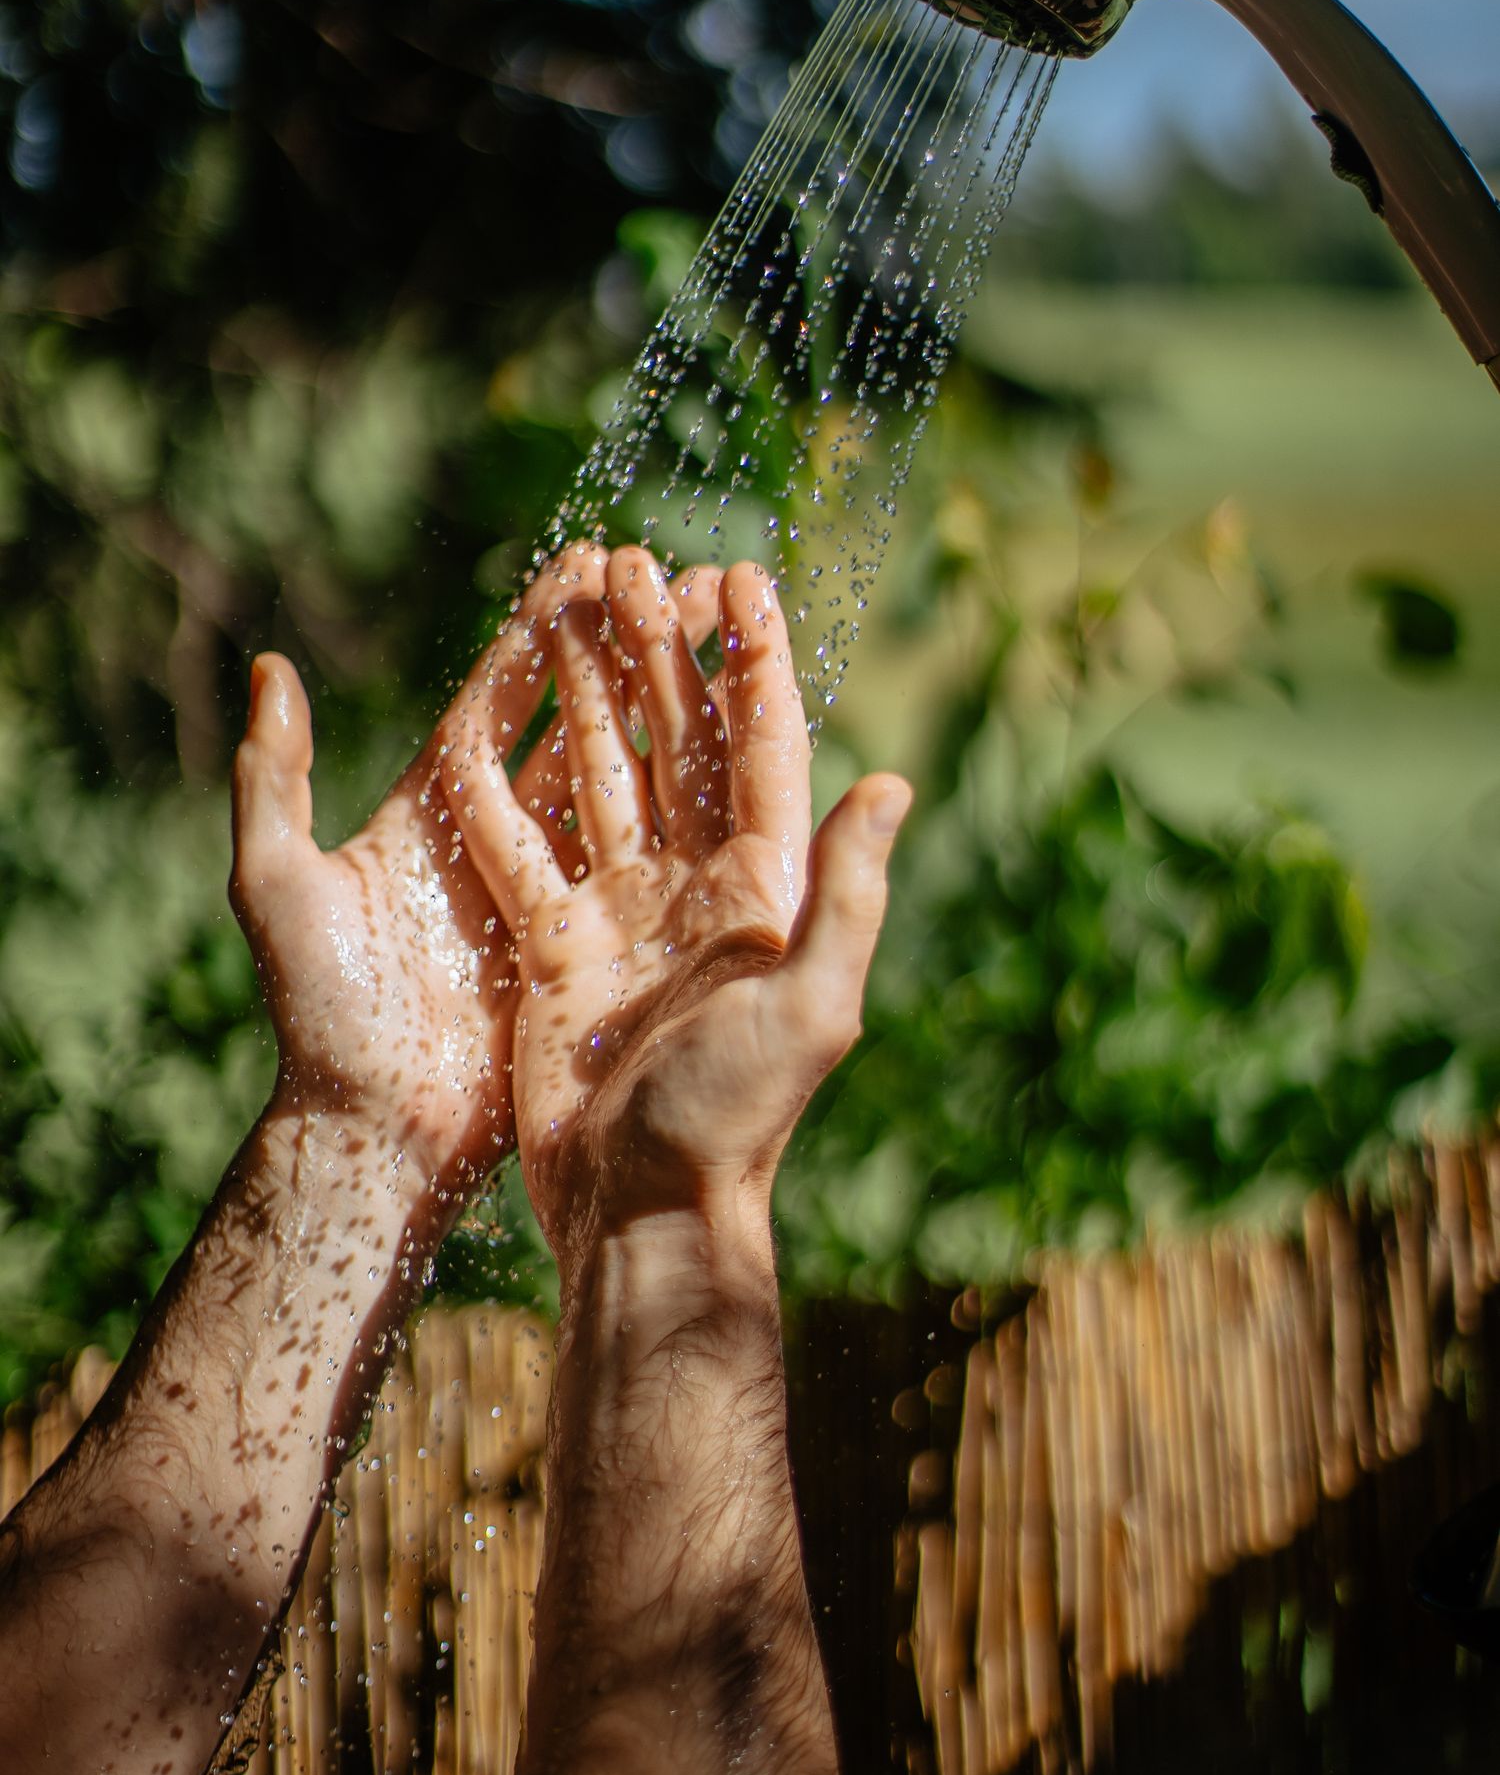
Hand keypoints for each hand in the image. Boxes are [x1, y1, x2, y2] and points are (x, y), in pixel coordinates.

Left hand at [228, 546, 718, 1220]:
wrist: (379, 1130)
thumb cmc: (323, 1012)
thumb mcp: (280, 885)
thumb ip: (275, 778)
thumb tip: (270, 669)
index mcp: (432, 813)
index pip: (494, 699)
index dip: (536, 633)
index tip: (582, 564)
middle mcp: (495, 842)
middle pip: (568, 725)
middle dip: (616, 653)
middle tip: (669, 584)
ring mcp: (548, 894)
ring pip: (614, 784)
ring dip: (658, 718)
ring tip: (709, 651)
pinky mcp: (583, 947)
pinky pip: (637, 867)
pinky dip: (677, 815)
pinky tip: (722, 769)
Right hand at [447, 547, 909, 1269]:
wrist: (640, 1211)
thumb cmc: (736, 1116)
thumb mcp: (811, 1003)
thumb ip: (847, 892)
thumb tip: (895, 782)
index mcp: (763, 886)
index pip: (765, 747)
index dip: (753, 662)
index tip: (739, 578)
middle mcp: (696, 885)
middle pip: (675, 741)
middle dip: (656, 650)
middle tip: (630, 563)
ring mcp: (621, 910)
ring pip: (599, 774)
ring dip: (583, 691)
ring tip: (560, 606)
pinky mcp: (553, 945)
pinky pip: (520, 848)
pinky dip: (497, 791)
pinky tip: (472, 724)